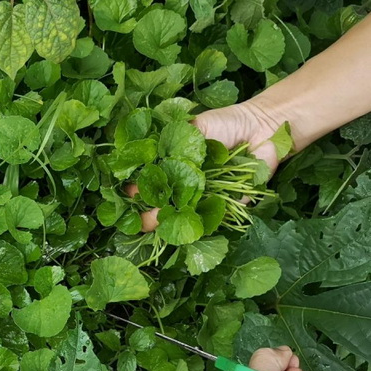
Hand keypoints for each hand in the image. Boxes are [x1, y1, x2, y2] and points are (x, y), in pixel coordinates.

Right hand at [126, 101, 285, 231]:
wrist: (263, 129)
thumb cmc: (227, 123)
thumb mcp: (195, 128)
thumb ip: (175, 144)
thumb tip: (152, 164)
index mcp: (178, 165)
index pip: (155, 180)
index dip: (140, 188)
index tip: (129, 193)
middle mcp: (189, 183)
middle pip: (165, 201)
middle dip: (149, 211)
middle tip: (137, 218)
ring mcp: (206, 196)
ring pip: (182, 213)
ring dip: (166, 221)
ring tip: (152, 224)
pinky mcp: (226, 204)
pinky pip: (210, 216)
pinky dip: (198, 222)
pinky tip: (180, 225)